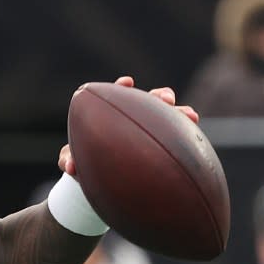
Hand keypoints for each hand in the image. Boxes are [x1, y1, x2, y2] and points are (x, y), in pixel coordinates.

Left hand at [58, 76, 200, 176]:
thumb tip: (70, 166)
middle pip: (150, 102)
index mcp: (111, 115)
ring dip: (179, 115)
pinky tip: (195, 140)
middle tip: (166, 99)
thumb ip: (68, 159)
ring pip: (169, 119)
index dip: (122, 88)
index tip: (127, 83)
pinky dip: (186, 139)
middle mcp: (134, 119)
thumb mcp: (73, 161)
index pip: (118, 96)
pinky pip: (177, 143)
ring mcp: (150, 132)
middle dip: (159, 97)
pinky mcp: (162, 148)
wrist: (100, 180)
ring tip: (191, 116)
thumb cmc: (84, 163)